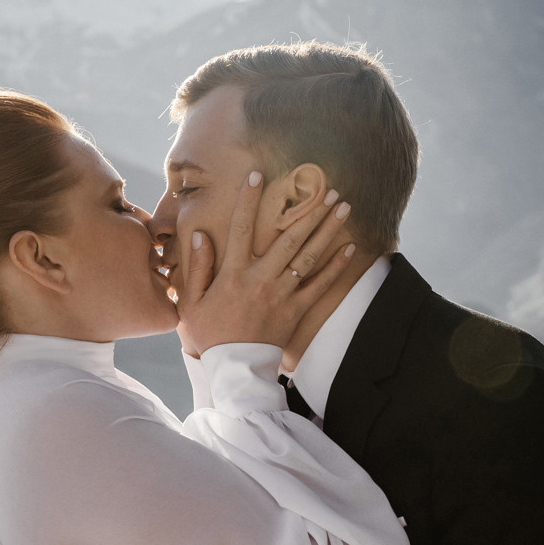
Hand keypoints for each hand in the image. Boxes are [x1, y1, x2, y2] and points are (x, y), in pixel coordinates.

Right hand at [179, 172, 355, 353]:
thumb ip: (197, 267)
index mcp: (233, 274)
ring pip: (308, 256)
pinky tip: (350, 247)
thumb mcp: (193, 301)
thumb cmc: (210, 334)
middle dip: (307, 210)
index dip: (248, 200)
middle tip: (326, 187)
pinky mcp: (296, 311)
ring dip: (327, 229)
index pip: (241, 228)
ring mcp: (281, 295)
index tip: (257, 174)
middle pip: (287, 238)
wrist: (234, 369)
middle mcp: (260, 280)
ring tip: (342, 206)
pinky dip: (336, 267)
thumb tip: (200, 234)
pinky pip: (320, 286)